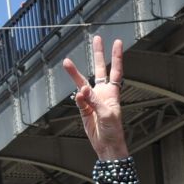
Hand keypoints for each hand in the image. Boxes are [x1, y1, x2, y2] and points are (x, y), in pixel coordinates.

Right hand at [60, 35, 129, 159]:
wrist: (106, 145)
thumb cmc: (113, 130)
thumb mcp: (107, 114)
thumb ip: (94, 101)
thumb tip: (82, 90)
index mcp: (113, 93)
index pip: (116, 71)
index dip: (117, 57)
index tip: (116, 42)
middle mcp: (103, 93)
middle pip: (99, 70)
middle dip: (98, 54)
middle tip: (96, 38)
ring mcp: (92, 101)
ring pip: (82, 83)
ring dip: (75, 74)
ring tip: (66, 63)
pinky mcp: (84, 110)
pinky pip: (78, 101)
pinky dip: (78, 98)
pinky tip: (79, 96)